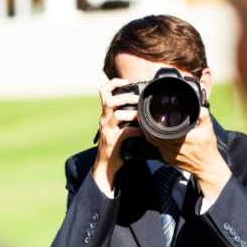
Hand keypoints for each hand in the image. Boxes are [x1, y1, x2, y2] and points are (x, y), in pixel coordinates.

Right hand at [91, 78, 142, 193]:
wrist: (107, 165)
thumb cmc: (117, 144)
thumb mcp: (119, 126)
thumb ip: (127, 117)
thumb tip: (144, 108)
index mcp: (106, 114)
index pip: (103, 92)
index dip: (113, 83)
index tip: (126, 81)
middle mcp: (104, 120)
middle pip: (109, 100)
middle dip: (125, 97)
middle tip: (138, 99)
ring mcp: (107, 130)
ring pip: (117, 114)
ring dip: (132, 113)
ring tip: (141, 116)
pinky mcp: (112, 141)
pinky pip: (125, 132)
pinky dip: (137, 130)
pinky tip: (143, 132)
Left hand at [148, 107, 231, 201]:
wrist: (207, 167)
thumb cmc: (208, 150)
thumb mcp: (208, 130)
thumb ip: (203, 116)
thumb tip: (199, 107)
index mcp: (180, 139)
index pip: (158, 131)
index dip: (150, 124)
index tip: (148, 117)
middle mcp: (172, 148)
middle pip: (152, 137)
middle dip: (148, 128)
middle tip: (147, 120)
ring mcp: (169, 156)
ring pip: (154, 143)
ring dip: (152, 135)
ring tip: (152, 127)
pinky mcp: (169, 160)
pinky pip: (159, 149)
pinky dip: (158, 143)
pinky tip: (161, 137)